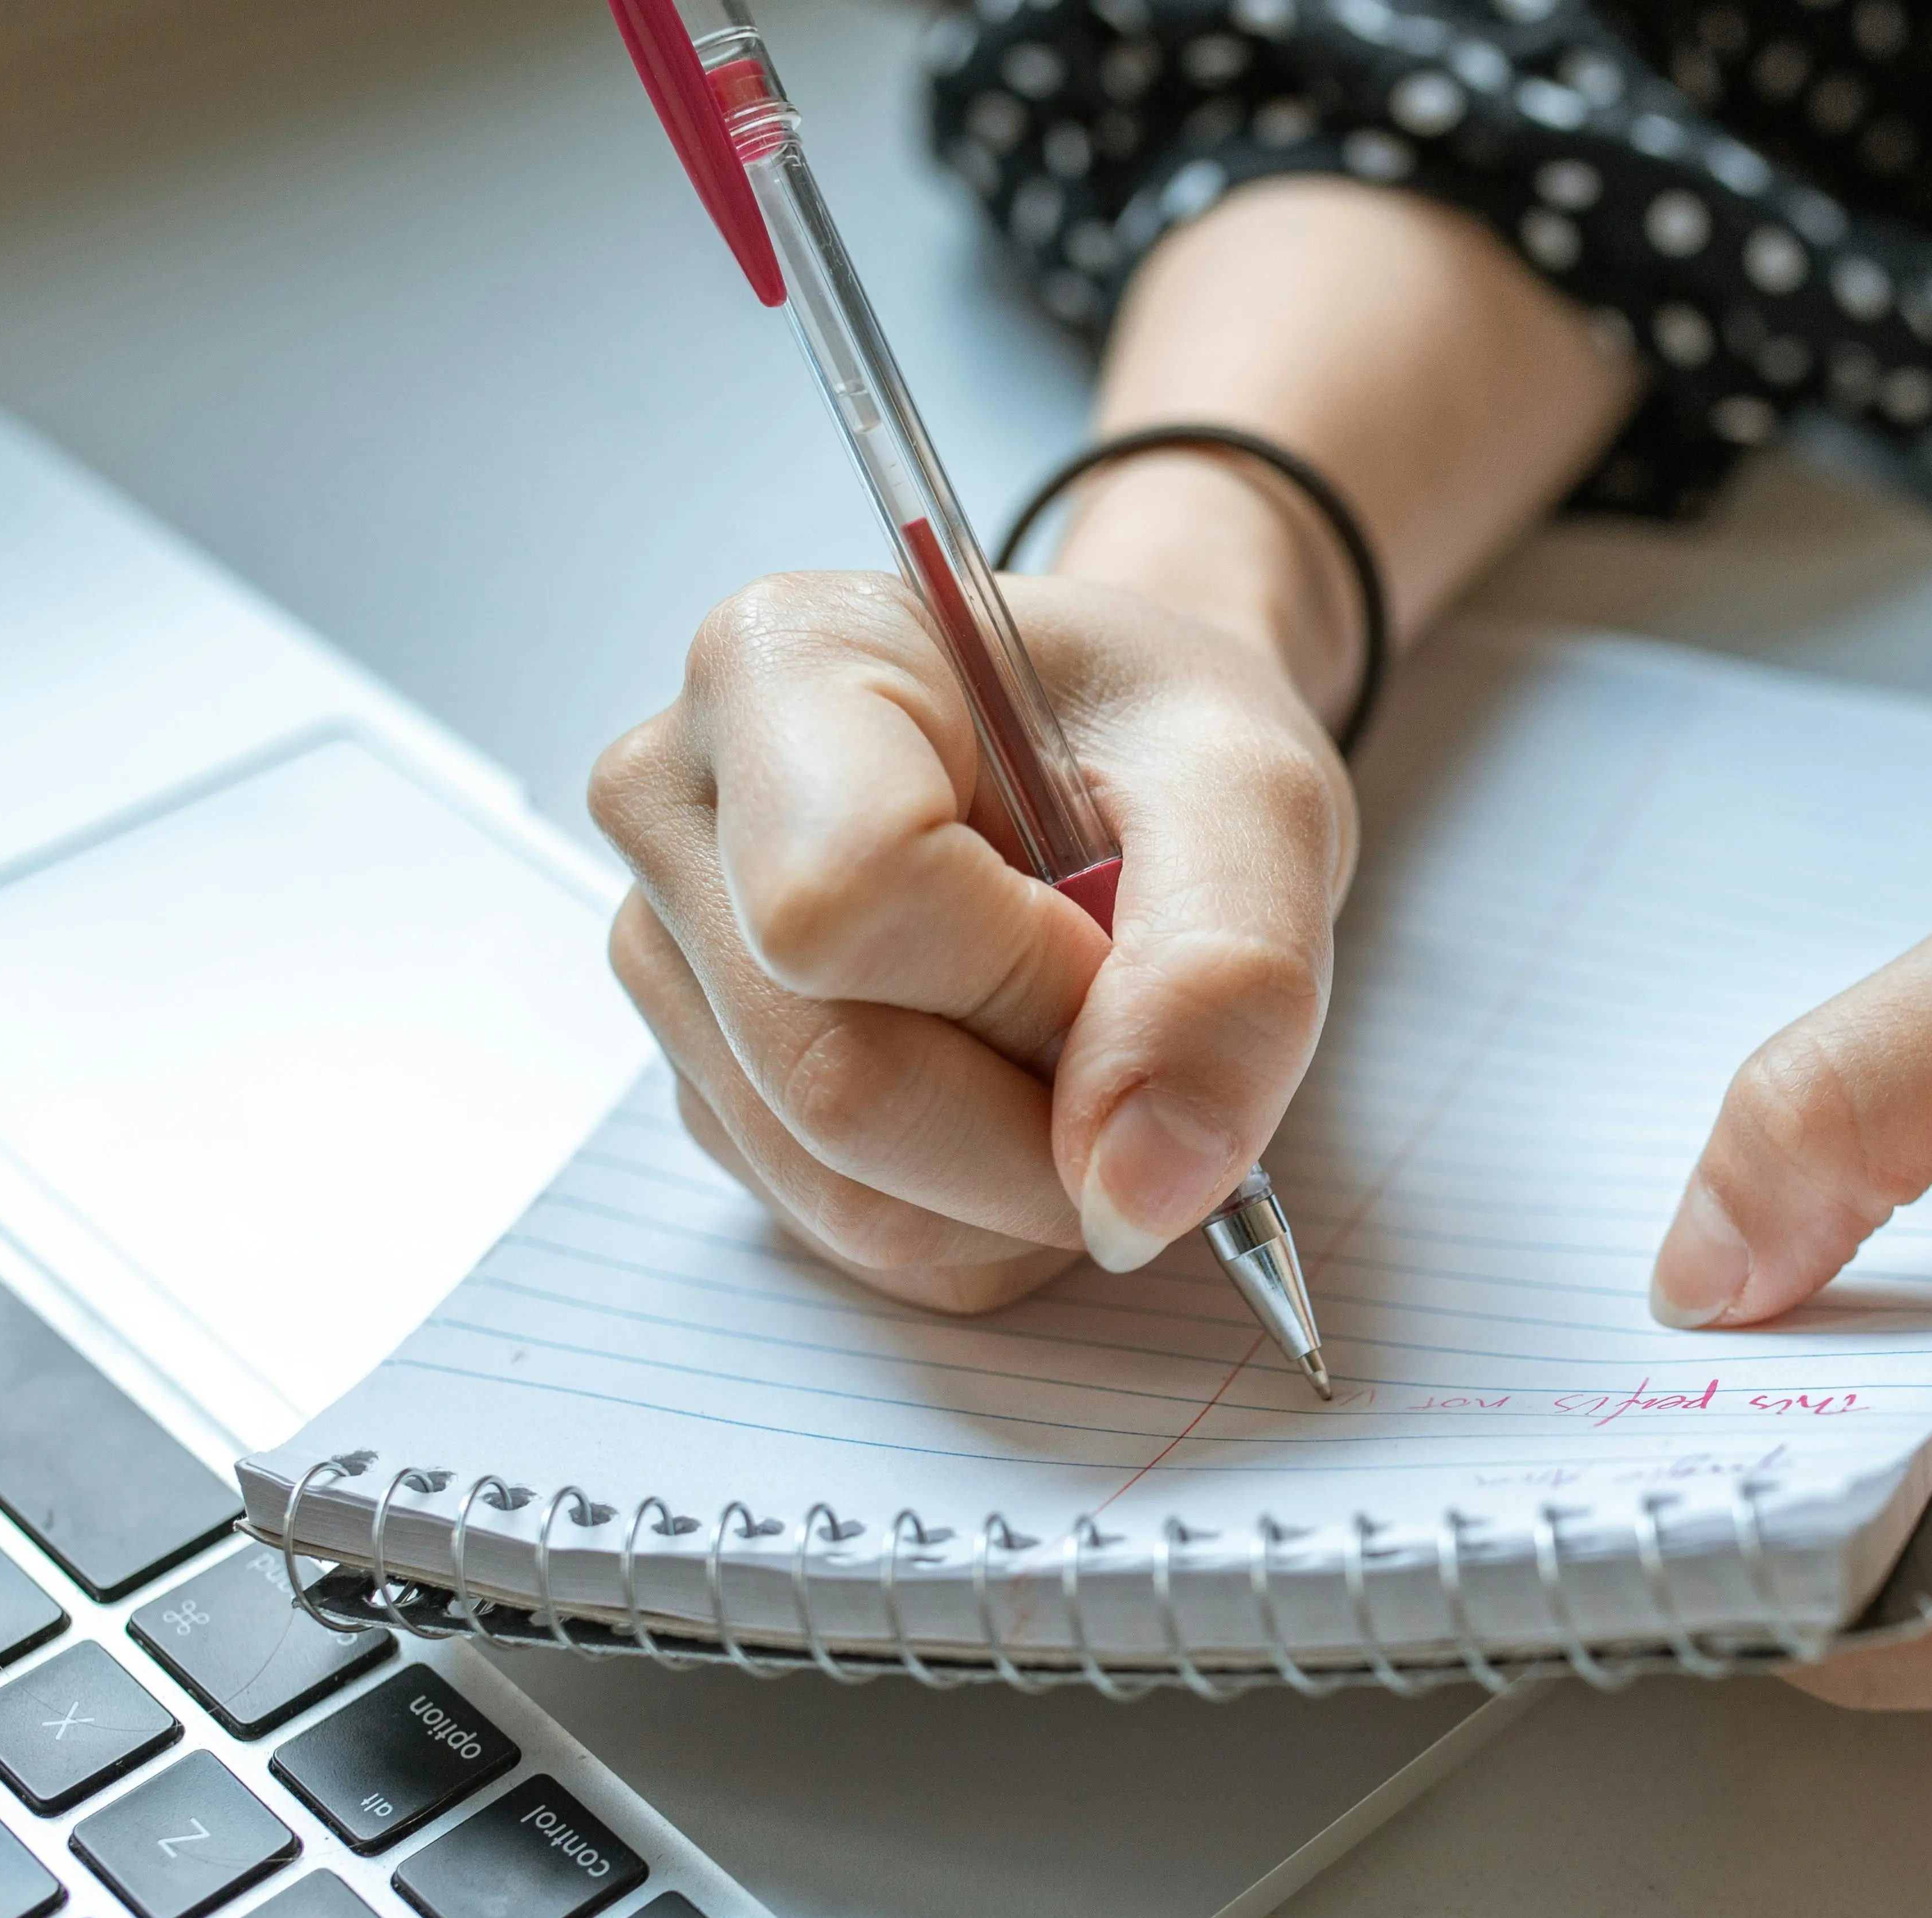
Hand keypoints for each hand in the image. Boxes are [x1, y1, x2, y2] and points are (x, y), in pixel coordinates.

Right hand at [586, 567, 1350, 1311]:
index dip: (1025, 986)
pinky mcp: (710, 1087)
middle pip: (838, 1082)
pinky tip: (1026, 1095)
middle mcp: (676, 808)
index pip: (842, 905)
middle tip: (1137, 1032)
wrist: (1123, 765)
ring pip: (849, 1192)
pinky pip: (862, 1237)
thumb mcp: (1257, 796)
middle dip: (1045, 1124)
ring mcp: (674, 962)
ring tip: (1083, 1046)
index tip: (1121, 946)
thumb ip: (1228, 976)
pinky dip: (990, 1214)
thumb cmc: (1164, 743)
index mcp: (780, 665)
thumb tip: (1135, 1197)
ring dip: (1026, 1181)